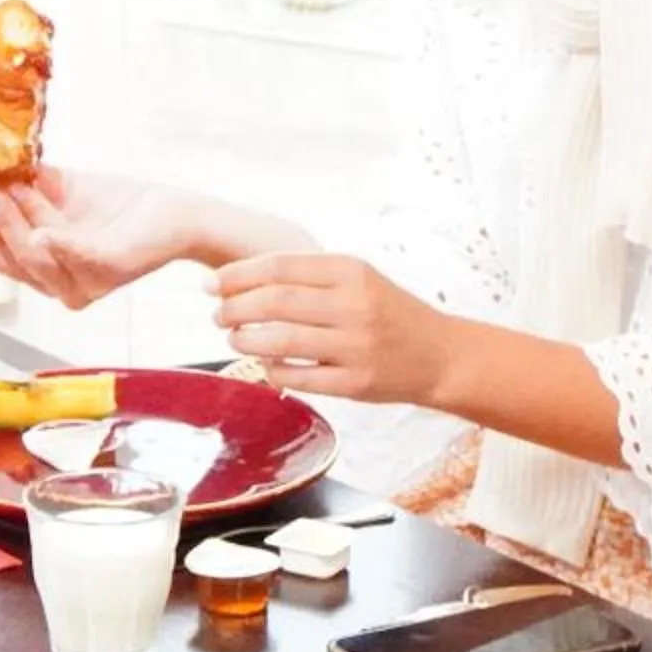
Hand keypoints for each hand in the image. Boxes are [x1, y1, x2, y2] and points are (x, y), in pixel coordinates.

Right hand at [0, 166, 191, 309]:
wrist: (169, 211)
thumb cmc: (120, 207)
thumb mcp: (64, 191)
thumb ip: (30, 185)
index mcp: (49, 267)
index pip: (1, 259)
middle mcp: (64, 283)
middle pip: (14, 262)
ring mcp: (87, 281)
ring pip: (39, 261)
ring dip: (20, 225)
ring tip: (11, 192)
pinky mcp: (111, 271)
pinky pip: (79, 260)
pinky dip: (60, 246)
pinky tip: (46, 232)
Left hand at [209, 253, 461, 406]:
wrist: (440, 355)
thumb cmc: (387, 311)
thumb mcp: (357, 278)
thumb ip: (308, 275)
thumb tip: (241, 277)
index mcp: (352, 271)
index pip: (279, 267)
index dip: (237, 275)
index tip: (211, 284)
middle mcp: (355, 306)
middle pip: (276, 302)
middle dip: (235, 308)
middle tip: (216, 314)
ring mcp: (356, 347)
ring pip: (282, 341)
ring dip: (246, 340)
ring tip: (233, 338)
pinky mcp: (356, 384)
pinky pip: (298, 377)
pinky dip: (272, 369)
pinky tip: (264, 363)